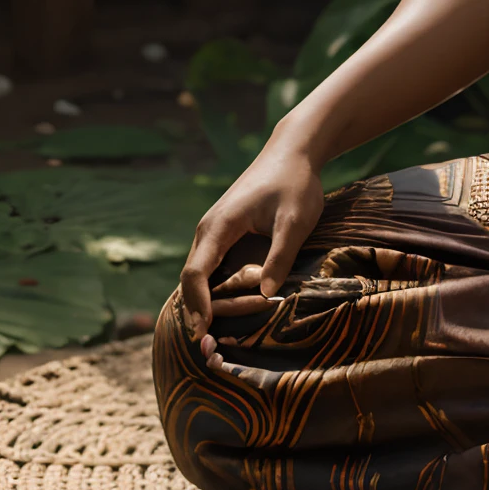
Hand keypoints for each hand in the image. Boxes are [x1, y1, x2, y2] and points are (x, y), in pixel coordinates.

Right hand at [178, 130, 322, 349]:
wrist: (293, 151)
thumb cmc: (295, 183)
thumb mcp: (295, 220)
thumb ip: (280, 257)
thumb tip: (266, 295)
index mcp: (218, 226)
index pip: (195, 274)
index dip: (197, 305)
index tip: (204, 331)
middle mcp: (208, 230)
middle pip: (193, 279)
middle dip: (205, 309)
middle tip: (221, 338)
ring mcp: (214, 231)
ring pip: (201, 274)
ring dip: (212, 300)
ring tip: (228, 325)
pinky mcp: (224, 232)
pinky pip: (212, 266)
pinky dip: (216, 288)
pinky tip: (232, 304)